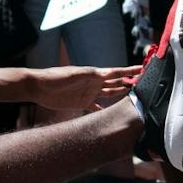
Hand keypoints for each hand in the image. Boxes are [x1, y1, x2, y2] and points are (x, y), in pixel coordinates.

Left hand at [29, 64, 143, 112]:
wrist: (39, 87)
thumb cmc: (54, 77)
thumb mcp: (72, 74)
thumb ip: (87, 74)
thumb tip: (103, 72)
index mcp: (93, 74)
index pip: (115, 72)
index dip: (129, 71)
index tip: (142, 69)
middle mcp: (93, 83)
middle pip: (115, 83)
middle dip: (128, 82)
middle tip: (143, 84)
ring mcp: (88, 93)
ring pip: (108, 93)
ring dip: (119, 93)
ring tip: (132, 95)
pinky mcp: (81, 103)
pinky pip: (97, 106)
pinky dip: (104, 109)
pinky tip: (110, 113)